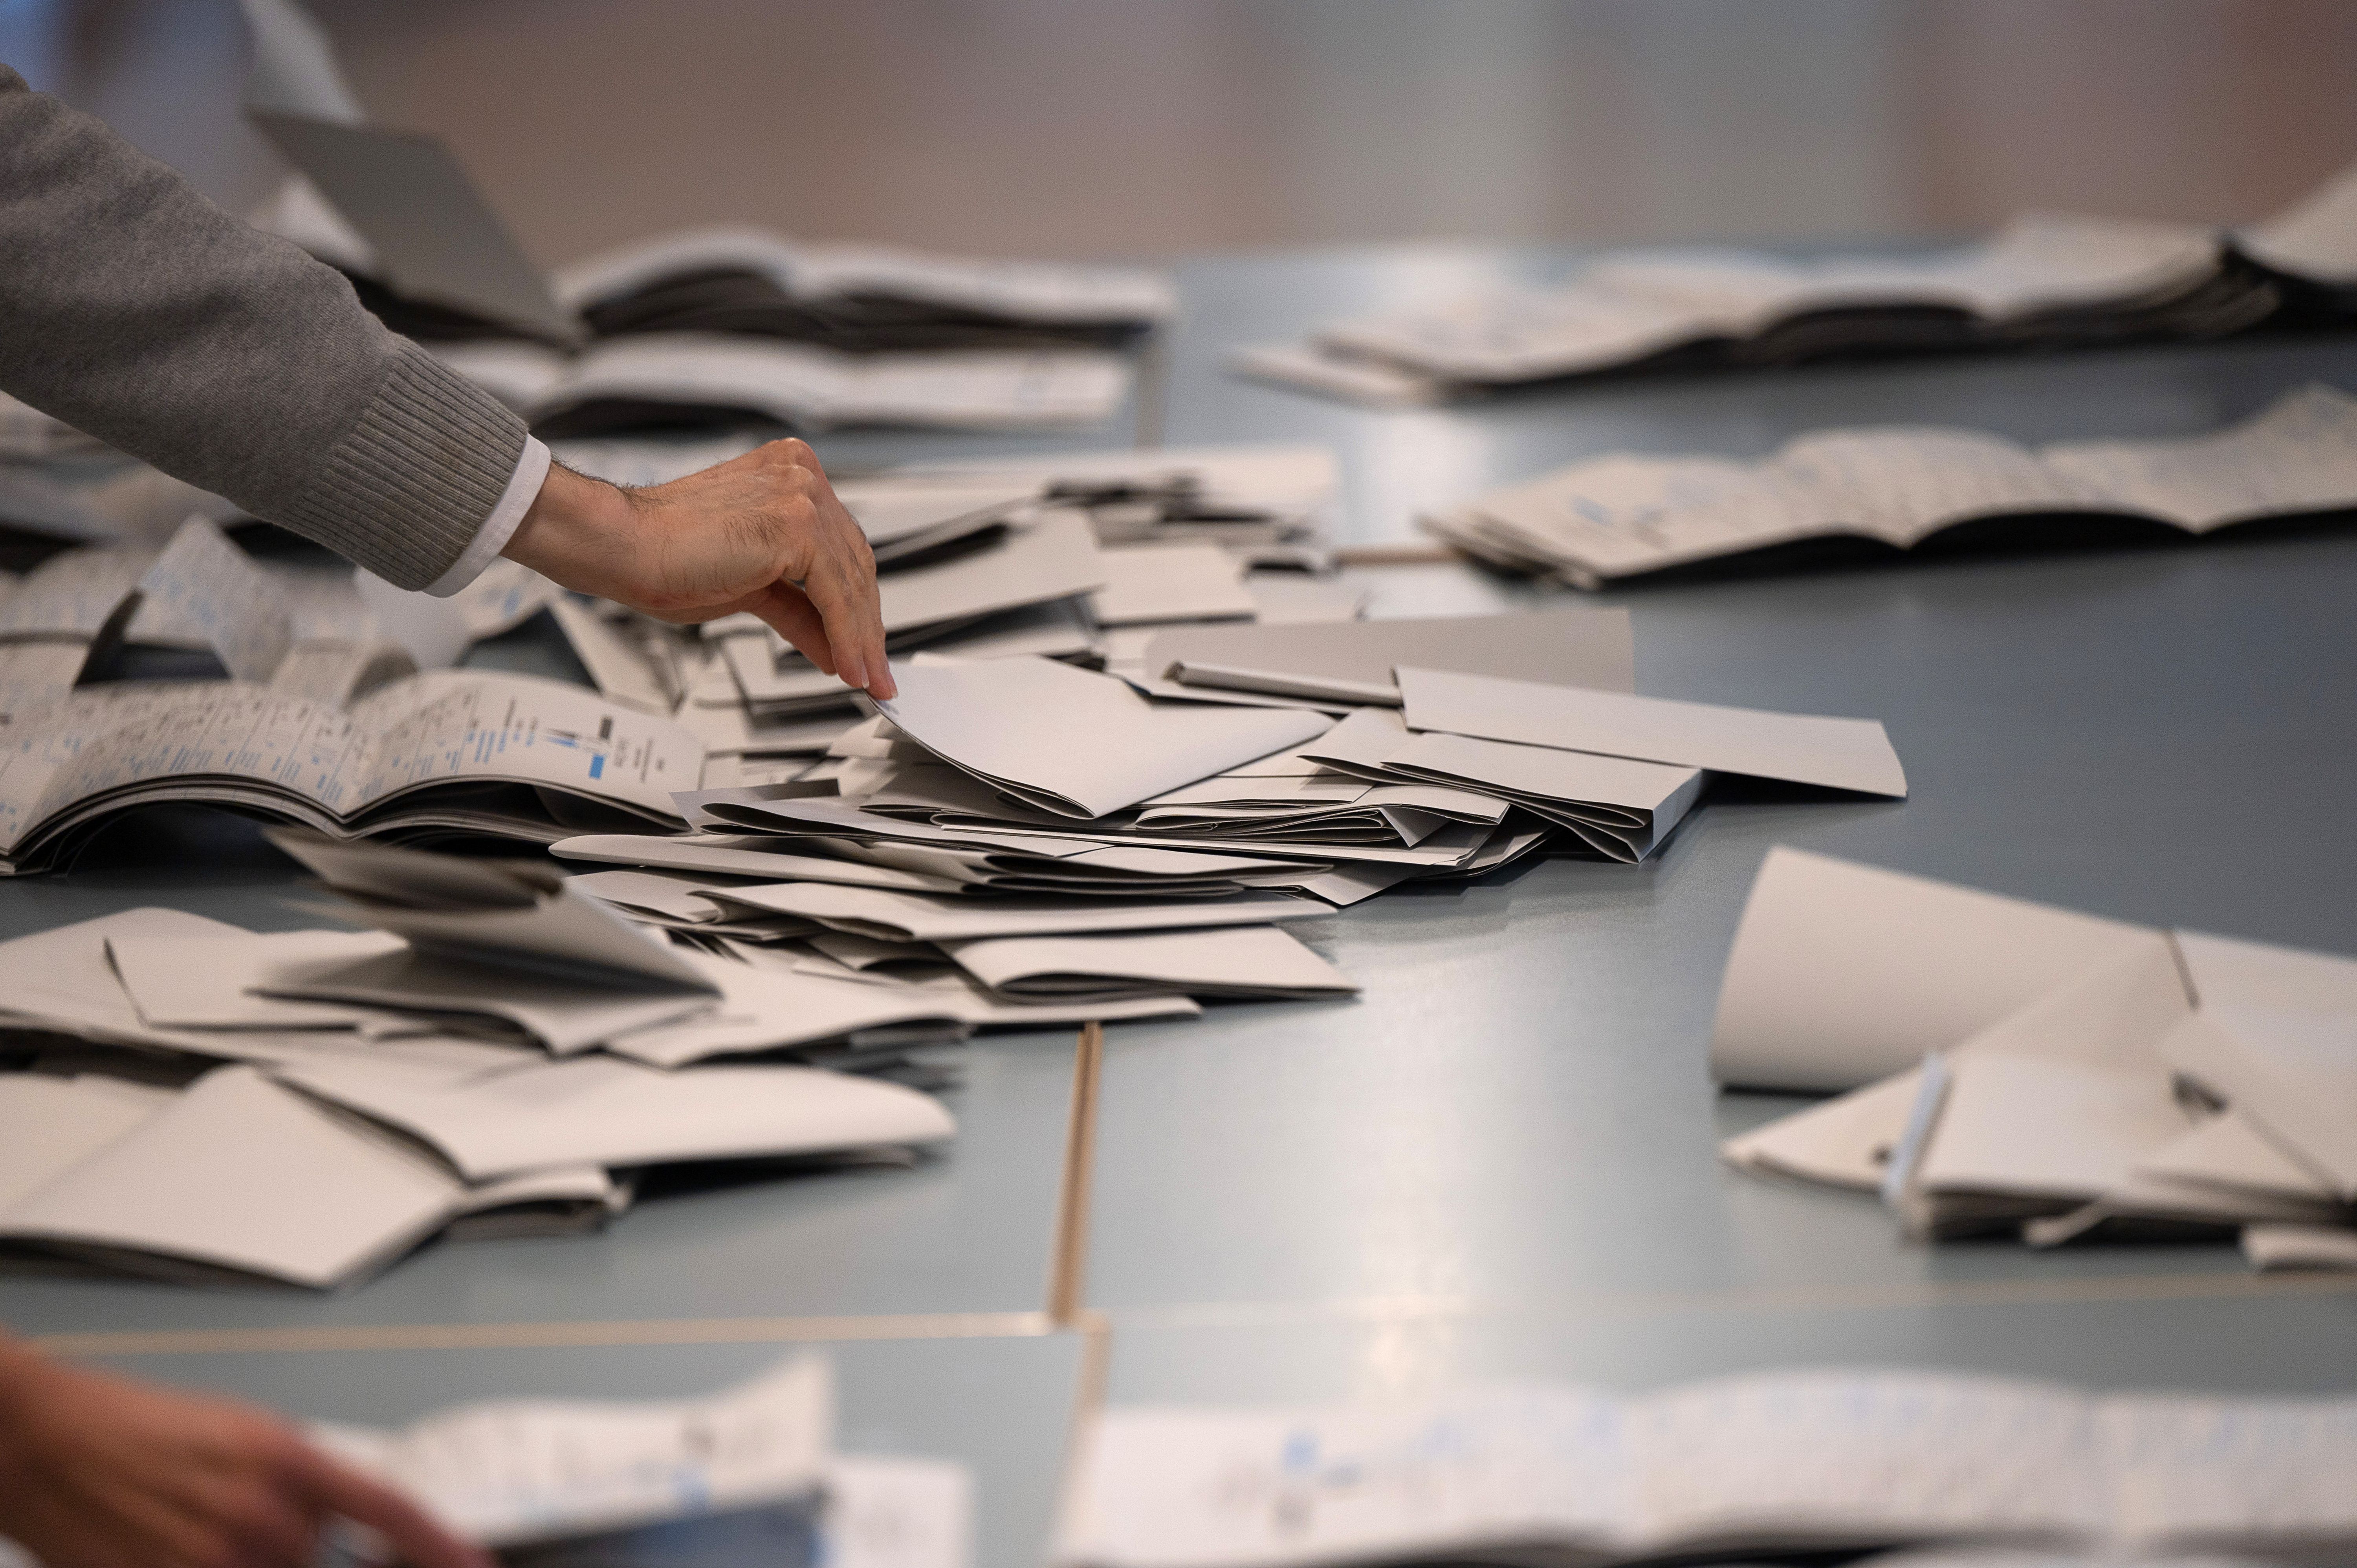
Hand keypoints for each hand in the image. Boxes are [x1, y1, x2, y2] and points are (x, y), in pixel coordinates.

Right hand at [0, 1341, 487, 1567]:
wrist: (47, 1439)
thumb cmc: (140, 1426)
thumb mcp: (242, 1433)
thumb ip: (300, 1478)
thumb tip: (339, 1520)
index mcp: (287, 1458)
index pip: (390, 1511)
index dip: (440, 1546)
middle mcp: (260, 1512)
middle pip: (317, 1558)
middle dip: (295, 1547)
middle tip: (239, 1517)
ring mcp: (212, 1557)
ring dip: (253, 1562)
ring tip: (195, 1527)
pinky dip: (221, 1567)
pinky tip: (178, 1547)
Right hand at [503, 437, 894, 697]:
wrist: (620, 545)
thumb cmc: (663, 556)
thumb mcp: (750, 589)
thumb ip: (798, 611)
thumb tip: (833, 646)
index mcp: (790, 476)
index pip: (842, 549)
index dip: (858, 604)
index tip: (867, 647)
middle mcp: (800, 476)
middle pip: (854, 564)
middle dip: (867, 627)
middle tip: (874, 673)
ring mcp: (800, 495)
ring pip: (851, 581)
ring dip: (862, 641)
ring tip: (866, 680)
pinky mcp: (795, 525)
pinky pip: (835, 594)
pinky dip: (847, 637)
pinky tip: (850, 668)